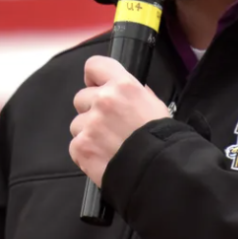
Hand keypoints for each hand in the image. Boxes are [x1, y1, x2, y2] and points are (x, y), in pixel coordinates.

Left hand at [69, 55, 171, 185]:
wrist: (161, 172)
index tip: (96, 87)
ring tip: (108, 146)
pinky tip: (103, 158)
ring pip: (77, 124)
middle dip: (91, 111)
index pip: (94, 66)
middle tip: (108, 126)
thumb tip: (119, 91)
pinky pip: (75, 145)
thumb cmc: (162, 140)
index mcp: (123, 86)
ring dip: (88, 133)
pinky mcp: (81, 146)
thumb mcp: (154, 105)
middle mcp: (103, 100)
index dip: (94, 78)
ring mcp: (90, 124)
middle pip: (81, 98)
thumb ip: (132, 94)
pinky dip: (86, 153)